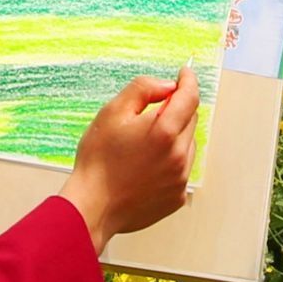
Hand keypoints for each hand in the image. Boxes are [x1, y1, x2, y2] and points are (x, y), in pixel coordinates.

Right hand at [58, 64, 198, 253]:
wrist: (92, 207)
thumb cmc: (98, 162)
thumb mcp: (112, 113)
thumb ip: (142, 90)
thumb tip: (166, 85)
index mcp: (165, 132)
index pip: (190, 97)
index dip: (188, 81)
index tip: (184, 74)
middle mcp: (179, 156)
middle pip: (190, 119)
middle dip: (175, 110)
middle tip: (146, 116)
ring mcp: (180, 179)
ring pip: (187, 144)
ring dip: (174, 137)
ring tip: (142, 147)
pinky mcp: (176, 196)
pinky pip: (181, 169)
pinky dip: (170, 161)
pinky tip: (145, 167)